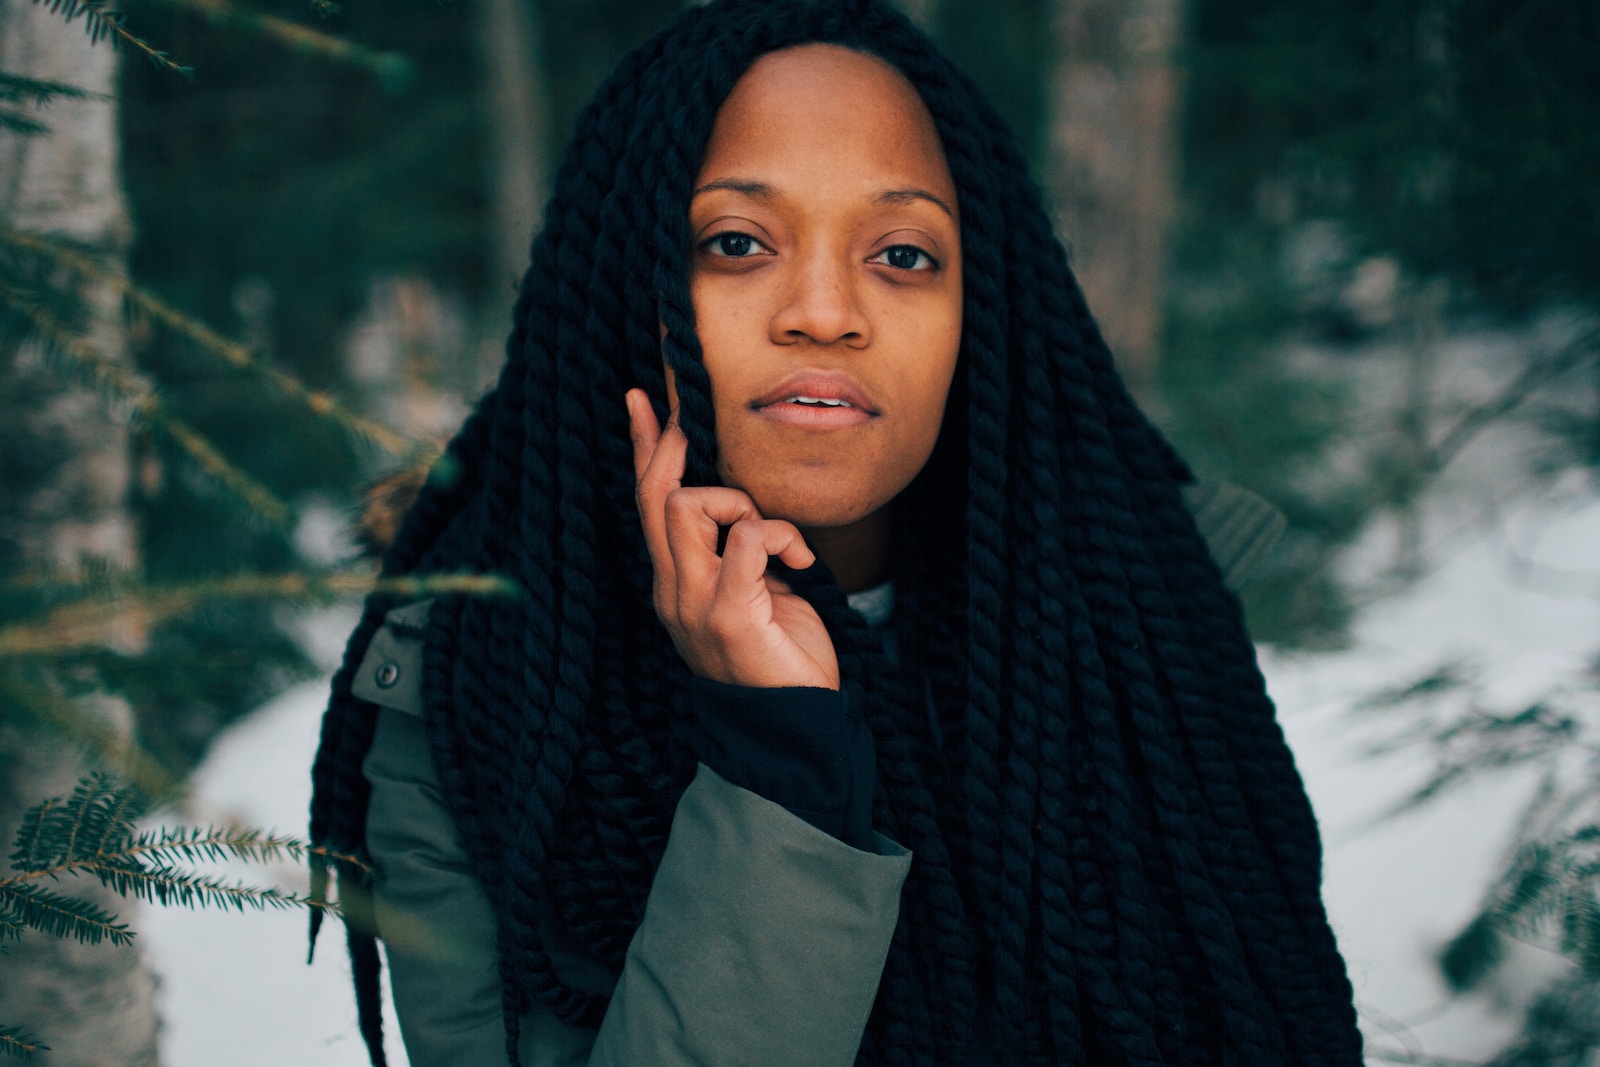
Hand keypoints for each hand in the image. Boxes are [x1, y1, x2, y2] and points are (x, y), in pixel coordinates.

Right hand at [627, 388, 839, 689]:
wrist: (797, 725)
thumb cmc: (782, 657)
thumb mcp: (756, 590)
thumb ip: (740, 552)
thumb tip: (747, 509)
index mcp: (675, 584)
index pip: (648, 505)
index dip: (645, 450)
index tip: (643, 401)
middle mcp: (673, 592)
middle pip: (658, 498)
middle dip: (673, 447)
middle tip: (687, 414)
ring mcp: (694, 604)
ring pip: (692, 508)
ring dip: (743, 505)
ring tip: (780, 538)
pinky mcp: (729, 614)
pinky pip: (746, 540)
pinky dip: (778, 536)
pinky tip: (800, 560)